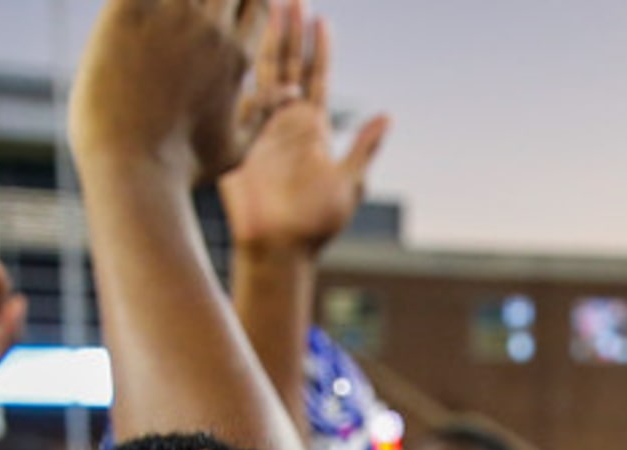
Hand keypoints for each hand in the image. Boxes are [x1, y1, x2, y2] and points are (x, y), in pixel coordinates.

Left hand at [70, 0, 266, 186]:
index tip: (229, 12)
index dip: (248, 2)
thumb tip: (294, 92)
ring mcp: (168, 15)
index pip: (258, 4)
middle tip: (197, 16)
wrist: (130, 170)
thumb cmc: (182, 168)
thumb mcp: (235, 147)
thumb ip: (265, 112)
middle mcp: (210, 30)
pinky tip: (133, 10)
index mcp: (237, 57)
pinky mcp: (126, 10)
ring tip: (168, 14)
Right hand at [217, 0, 389, 256]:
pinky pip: (245, 104)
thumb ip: (364, 148)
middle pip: (289, 66)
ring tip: (274, 8)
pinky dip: (252, 83)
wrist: (280, 249)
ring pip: (265, 75)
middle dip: (291, 32)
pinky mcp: (240, 141)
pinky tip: (256, 59)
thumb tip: (386, 115)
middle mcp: (286, 122)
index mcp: (313, 129)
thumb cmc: (315, 225)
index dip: (320, 50)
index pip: (316, 78)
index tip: (322, 20)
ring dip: (270, 43)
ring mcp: (261, 128)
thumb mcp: (349, 184)